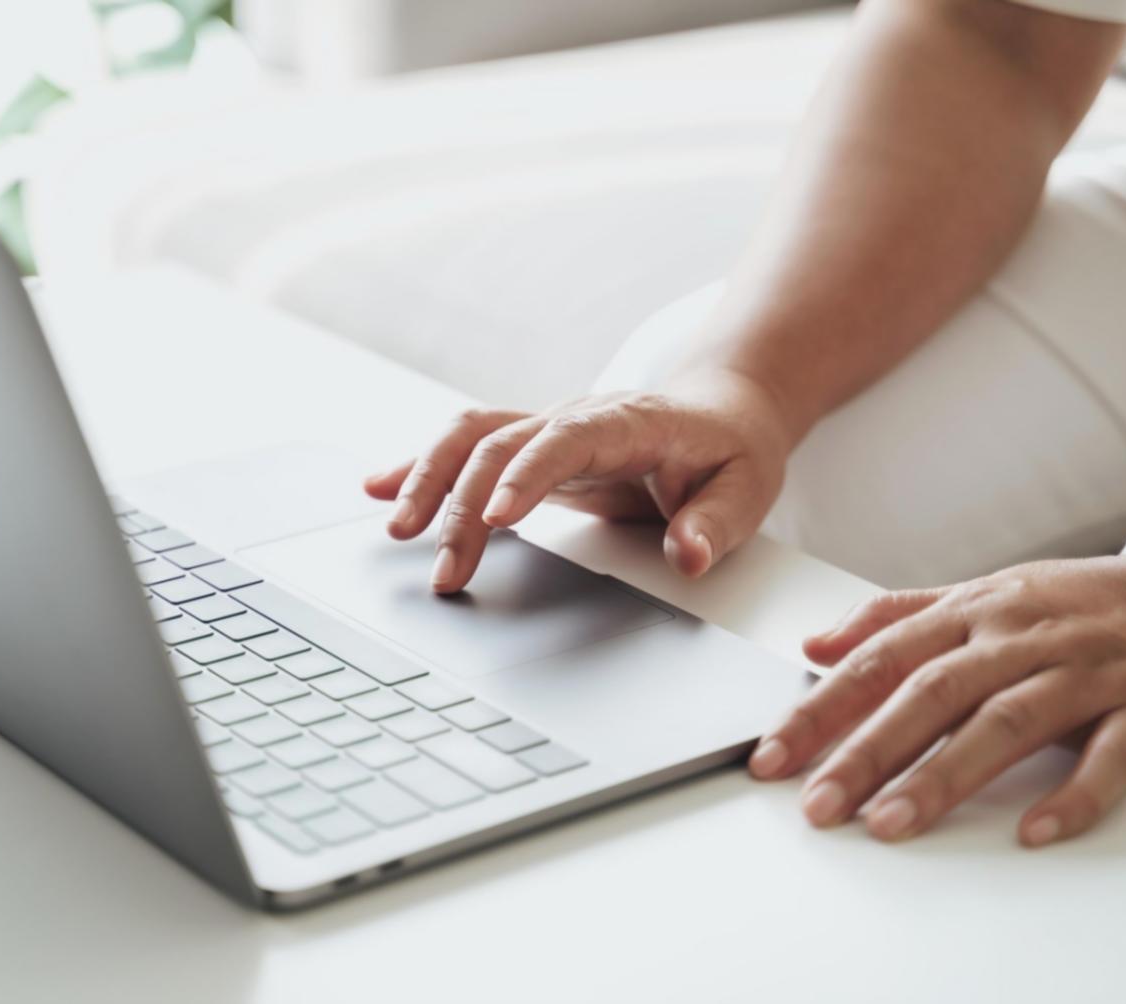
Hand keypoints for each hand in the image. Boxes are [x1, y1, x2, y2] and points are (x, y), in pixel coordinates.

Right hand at [362, 369, 796, 592]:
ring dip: (428, 480)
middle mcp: (575, 418)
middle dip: (463, 503)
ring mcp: (546, 430)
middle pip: (500, 444)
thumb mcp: (747, 490)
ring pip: (470, 438)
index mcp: (628, 422)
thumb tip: (689, 556)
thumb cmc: (731, 452)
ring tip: (395, 530)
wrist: (722, 410)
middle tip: (444, 567)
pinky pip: (466, 447)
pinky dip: (421, 467)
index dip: (528, 474)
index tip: (498, 518)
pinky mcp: (528, 449)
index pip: (567, 439)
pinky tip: (378, 488)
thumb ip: (716, 523)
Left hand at [749, 553, 1125, 845]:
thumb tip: (814, 644)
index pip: (879, 659)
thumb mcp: (980, 593)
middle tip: (818, 804)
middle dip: (866, 750)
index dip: (821, 708)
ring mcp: (1084, 671)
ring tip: (890, 822)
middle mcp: (1020, 637)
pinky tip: (1033, 830)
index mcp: (973, 610)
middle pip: (931, 692)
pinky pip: (1108, 755)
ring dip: (943, 775)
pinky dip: (1072, 794)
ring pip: (1005, 722)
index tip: (773, 755)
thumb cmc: (1074, 603)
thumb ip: (894, 616)